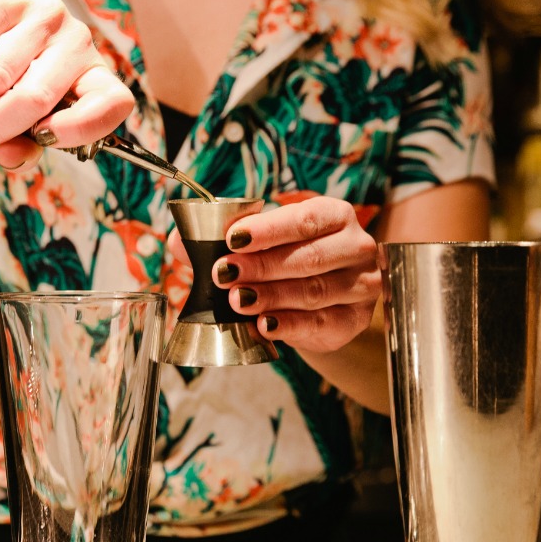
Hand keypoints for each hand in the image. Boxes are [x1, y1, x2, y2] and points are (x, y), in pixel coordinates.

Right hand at [0, 0, 135, 168]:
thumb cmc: (1, 65)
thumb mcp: (16, 110)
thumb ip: (21, 142)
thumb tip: (9, 158)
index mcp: (90, 73)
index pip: (113, 102)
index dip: (81, 128)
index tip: (42, 138)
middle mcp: (76, 40)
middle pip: (37, 98)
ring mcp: (43, 16)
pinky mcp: (4, 0)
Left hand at [213, 197, 382, 353]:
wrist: (323, 302)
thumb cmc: (290, 261)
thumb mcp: (262, 244)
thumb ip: (222, 240)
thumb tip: (179, 241)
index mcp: (335, 216)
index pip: (303, 220)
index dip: (268, 230)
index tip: (233, 239)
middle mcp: (356, 246)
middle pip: (308, 257)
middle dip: (262, 267)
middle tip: (225, 274)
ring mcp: (361, 284)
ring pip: (314, 291)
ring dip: (272, 296)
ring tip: (237, 300)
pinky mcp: (355, 319)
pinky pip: (321, 322)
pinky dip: (290, 325)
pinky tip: (265, 325)